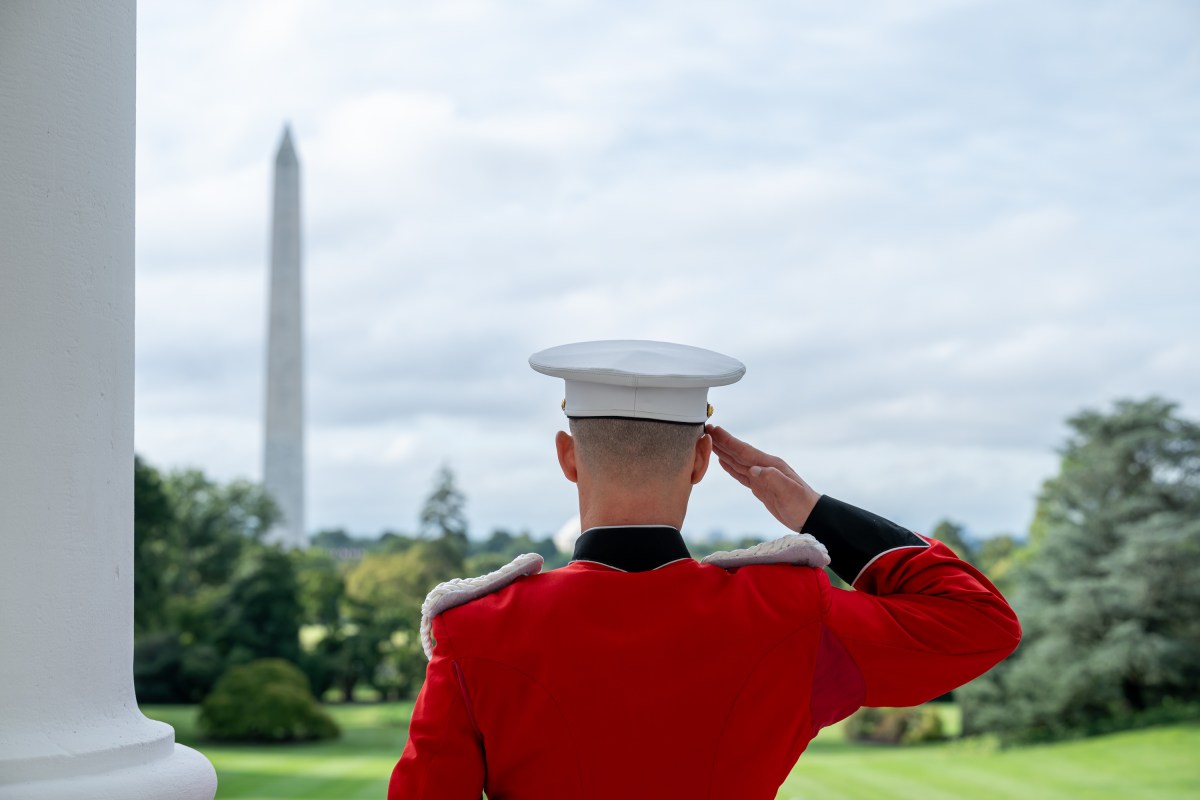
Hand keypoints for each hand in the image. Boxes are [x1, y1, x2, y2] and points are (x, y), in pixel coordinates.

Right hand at [706, 425, 820, 530]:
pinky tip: (723, 462)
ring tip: (710, 443)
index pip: (744, 451)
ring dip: (723, 452)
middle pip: (738, 452)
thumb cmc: (802, 504)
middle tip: (706, 430)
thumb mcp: (789, 491)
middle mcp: (764, 467)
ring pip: (737, 462)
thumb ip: (772, 478)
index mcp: (770, 465)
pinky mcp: (760, 487)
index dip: (728, 441)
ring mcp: (762, 477)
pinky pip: (741, 474)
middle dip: (722, 442)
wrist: (810, 516)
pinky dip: (731, 467)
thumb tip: (753, 469)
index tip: (714, 429)